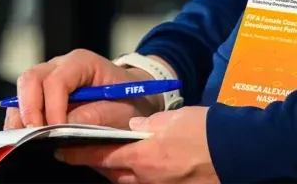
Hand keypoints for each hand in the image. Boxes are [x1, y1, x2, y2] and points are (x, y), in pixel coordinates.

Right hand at [4, 49, 167, 130]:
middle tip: (35, 137)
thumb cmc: (129, 100)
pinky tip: (29, 139)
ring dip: (21, 117)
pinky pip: (21, 104)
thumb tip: (64, 126)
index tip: (55, 132)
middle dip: (29, 110)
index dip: (52, 108)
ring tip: (29, 141)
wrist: (134, 98)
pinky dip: (20, 122)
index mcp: (83, 63)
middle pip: (31, 79)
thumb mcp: (122, 109)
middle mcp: (61, 66)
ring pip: (21, 91)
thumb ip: (96, 116)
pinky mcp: (41, 95)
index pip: (57, 81)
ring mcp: (48, 78)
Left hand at [58, 107, 218, 183]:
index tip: (61, 149)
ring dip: (118, 170)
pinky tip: (145, 167)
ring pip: (127, 180)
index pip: (101, 154)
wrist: (235, 153)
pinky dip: (138, 176)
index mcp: (143, 156)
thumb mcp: (174, 118)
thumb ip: (150, 124)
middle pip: (111, 172)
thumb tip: (135, 127)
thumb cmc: (205, 132)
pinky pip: (145, 183)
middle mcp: (145, 177)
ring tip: (116, 158)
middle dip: (98, 162)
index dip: (79, 152)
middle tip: (88, 151)